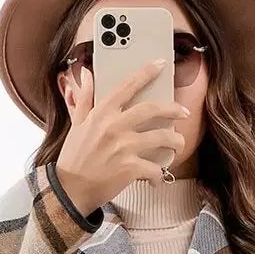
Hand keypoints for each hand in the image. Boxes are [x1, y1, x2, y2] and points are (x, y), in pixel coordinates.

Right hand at [55, 58, 190, 217]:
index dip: (146, 72)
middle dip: (173, 109)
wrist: (71, 189)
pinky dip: (159, 174)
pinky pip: (155, 168)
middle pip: (152, 109)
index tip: (160, 64)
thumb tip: (86, 74)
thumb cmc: (74, 157)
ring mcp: (124, 147)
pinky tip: (157, 178)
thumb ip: (84, 96)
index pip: (128, 86)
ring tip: (178, 144)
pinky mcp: (130, 169)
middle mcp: (115, 126)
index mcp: (102, 112)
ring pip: (162, 137)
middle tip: (183, 112)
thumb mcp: (77, 123)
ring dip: (176, 141)